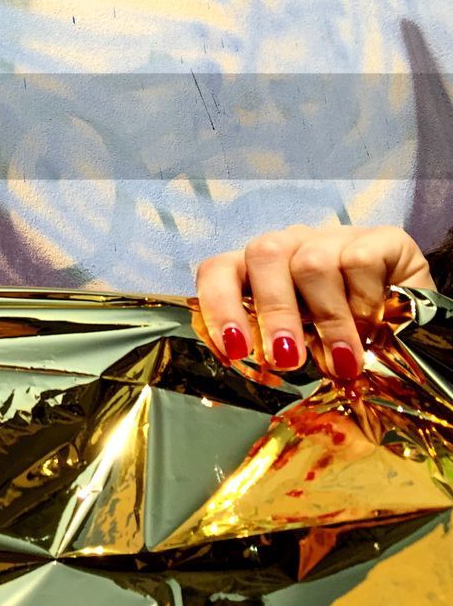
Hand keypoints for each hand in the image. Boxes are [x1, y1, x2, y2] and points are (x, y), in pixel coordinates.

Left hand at [194, 225, 435, 378]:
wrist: (416, 327)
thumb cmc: (343, 343)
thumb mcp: (304, 351)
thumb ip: (270, 359)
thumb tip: (230, 397)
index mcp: (257, 271)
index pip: (218, 269)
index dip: (218, 304)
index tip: (235, 349)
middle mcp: (291, 245)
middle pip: (264, 254)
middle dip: (273, 312)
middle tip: (287, 359)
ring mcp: (333, 238)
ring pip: (312, 262)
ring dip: (326, 320)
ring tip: (341, 361)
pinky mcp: (381, 239)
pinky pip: (360, 261)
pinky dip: (364, 302)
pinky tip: (374, 328)